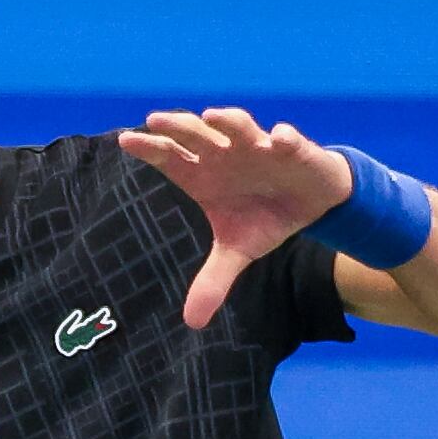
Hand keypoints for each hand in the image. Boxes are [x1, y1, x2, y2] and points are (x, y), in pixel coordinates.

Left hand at [115, 107, 352, 329]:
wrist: (311, 202)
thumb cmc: (264, 216)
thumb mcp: (238, 251)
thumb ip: (213, 279)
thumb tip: (192, 322)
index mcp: (205, 173)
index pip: (171, 156)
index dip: (150, 148)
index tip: (126, 142)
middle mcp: (226, 153)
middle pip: (197, 134)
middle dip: (178, 126)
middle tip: (156, 120)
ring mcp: (258, 147)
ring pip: (239, 127)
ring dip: (227, 121)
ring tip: (211, 116)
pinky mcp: (293, 149)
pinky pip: (288, 140)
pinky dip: (284, 138)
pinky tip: (278, 138)